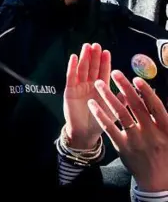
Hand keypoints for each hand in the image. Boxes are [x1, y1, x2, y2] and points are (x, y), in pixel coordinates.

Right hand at [63, 44, 111, 148]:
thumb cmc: (100, 121)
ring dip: (84, 58)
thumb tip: (130, 88)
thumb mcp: (113, 109)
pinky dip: (72, 67)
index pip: (103, 72)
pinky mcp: (69, 91)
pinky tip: (74, 58)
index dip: (104, 62)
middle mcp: (89, 85)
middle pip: (92, 67)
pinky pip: (71, 77)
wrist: (85, 132)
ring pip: (82, 69)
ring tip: (86, 47)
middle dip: (94, 56)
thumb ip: (120, 98)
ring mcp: (79, 86)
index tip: (107, 52)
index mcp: (100, 88)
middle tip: (96, 45)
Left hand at [89, 71, 167, 192]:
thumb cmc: (166, 154)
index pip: (155, 106)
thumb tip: (151, 94)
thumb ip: (162, 117)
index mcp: (166, 128)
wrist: (158, 180)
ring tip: (98, 83)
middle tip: (114, 72)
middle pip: (136, 106)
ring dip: (108, 96)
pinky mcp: (122, 147)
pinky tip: (92, 103)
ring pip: (120, 114)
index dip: (146, 92)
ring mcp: (136, 140)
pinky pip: (109, 128)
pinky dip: (100, 114)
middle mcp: (151, 132)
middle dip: (124, 87)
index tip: (136, 78)